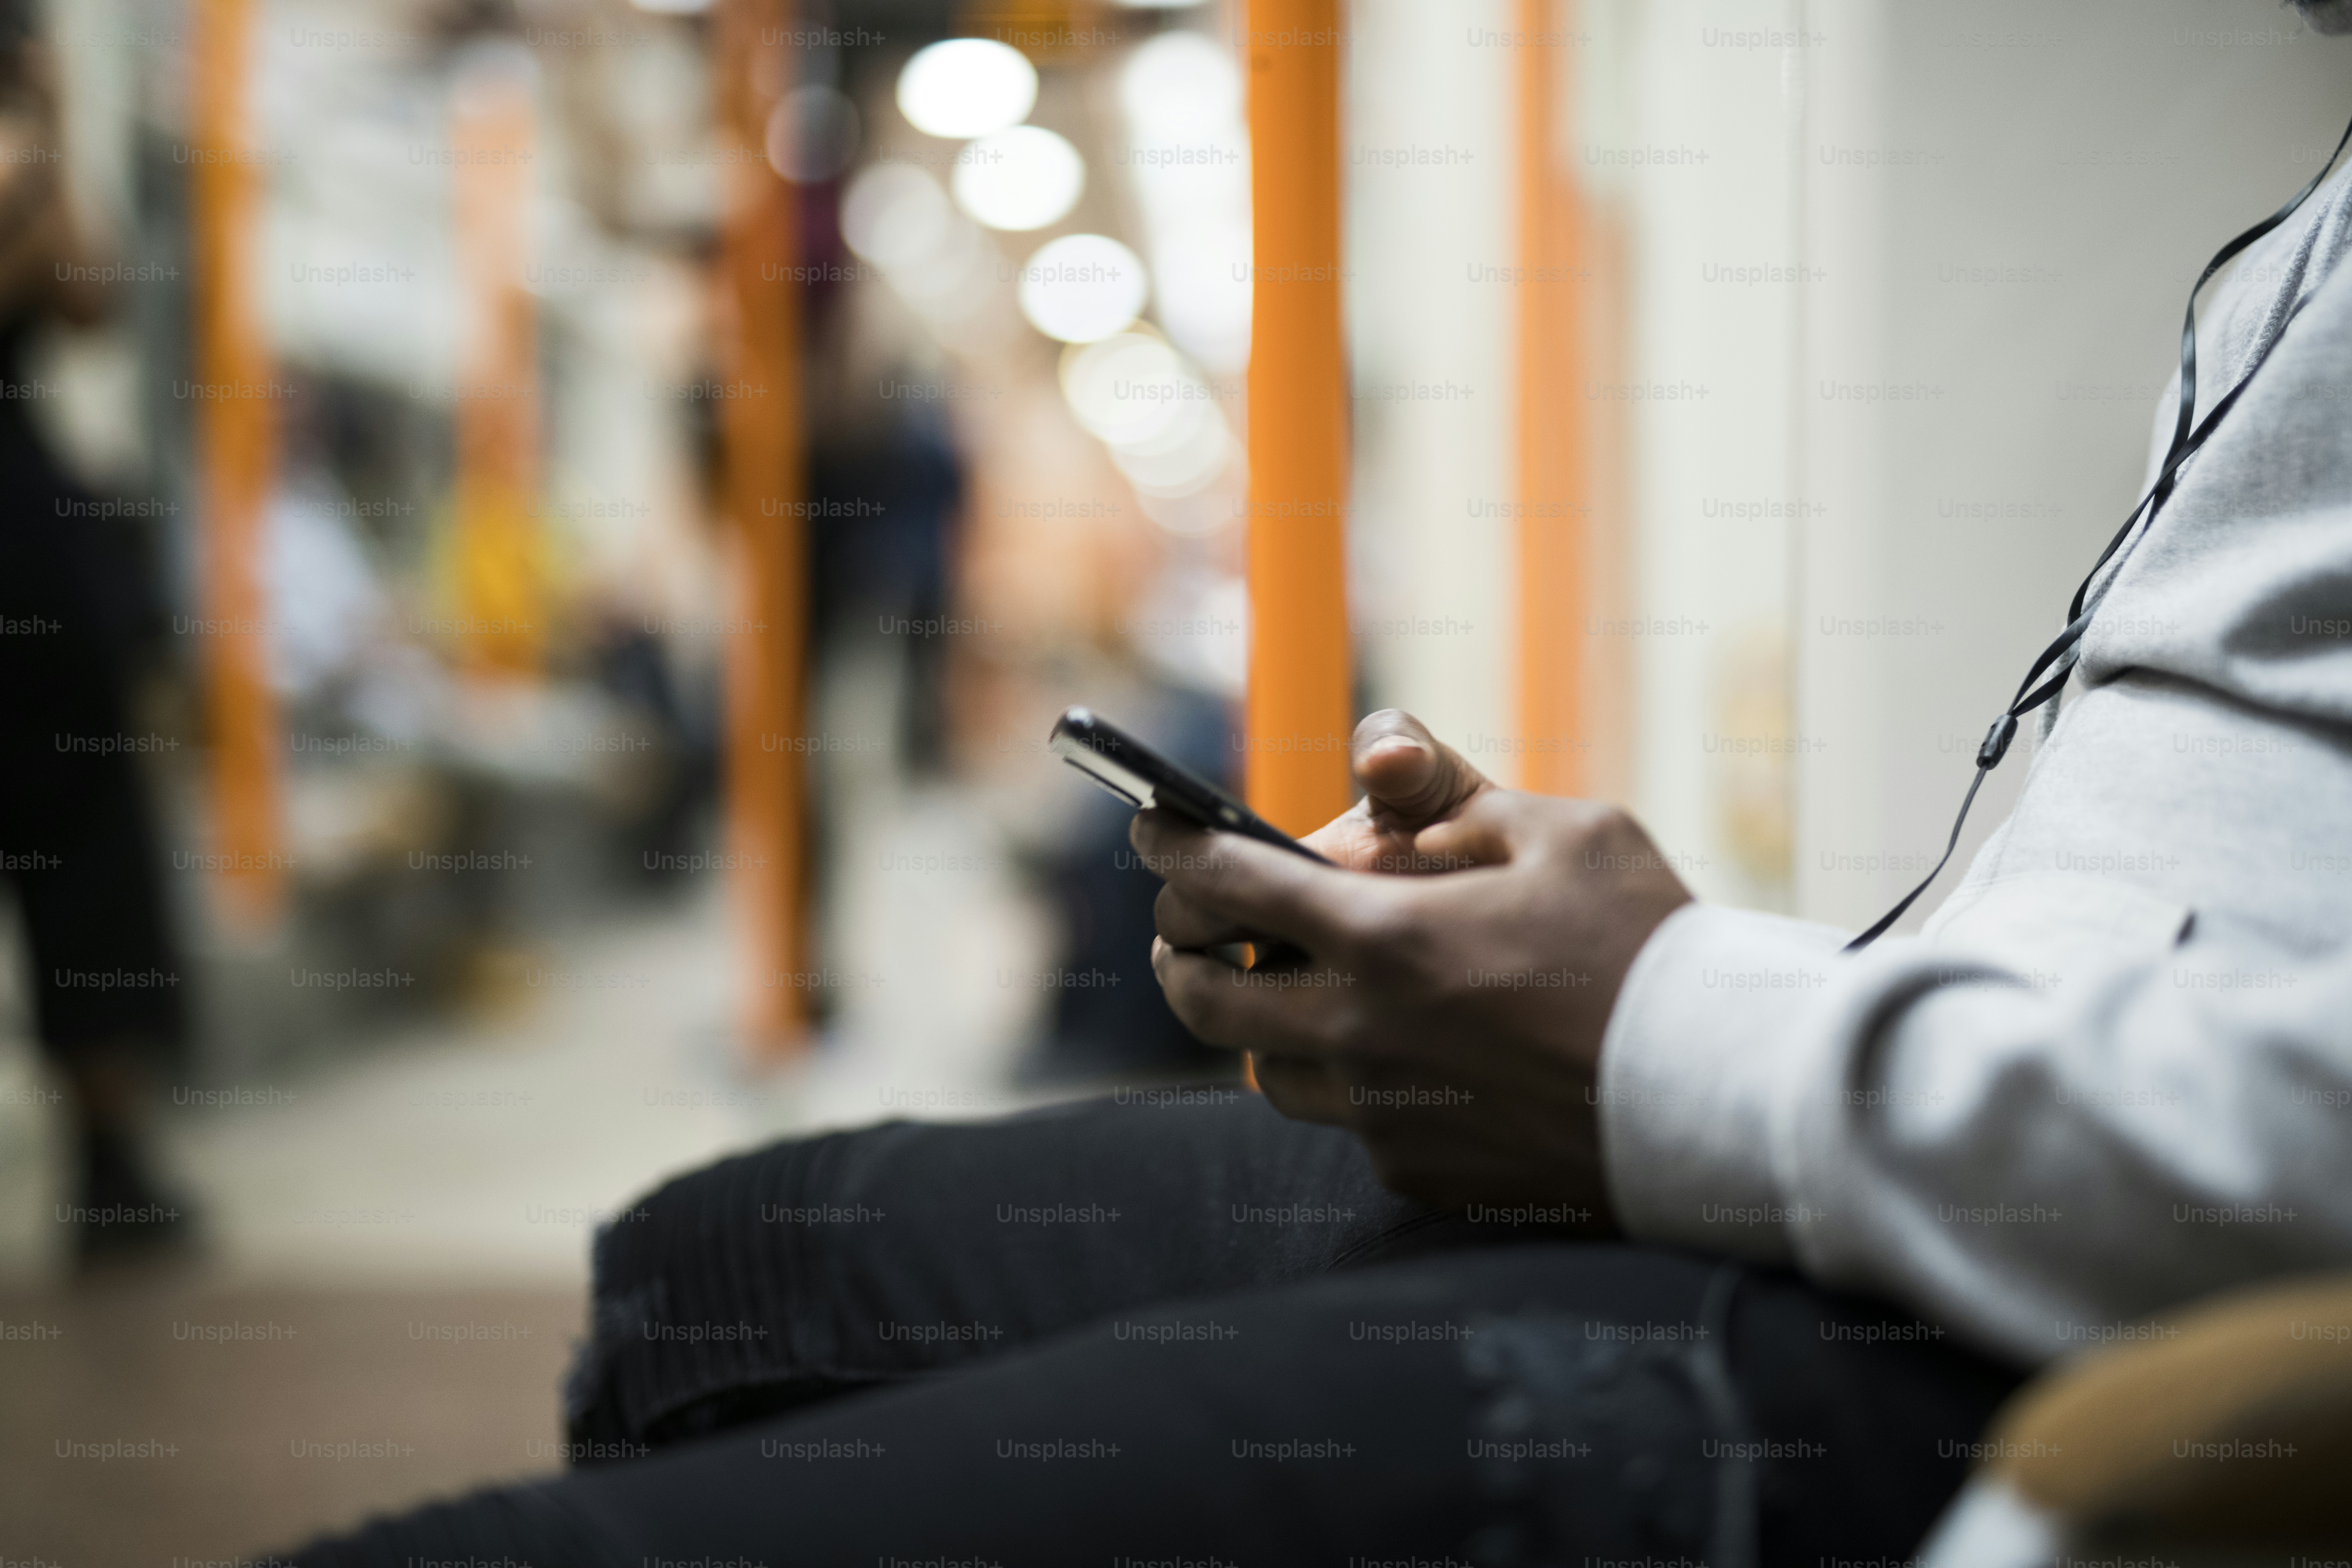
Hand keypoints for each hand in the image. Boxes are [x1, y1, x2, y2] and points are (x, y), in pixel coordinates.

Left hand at [1137, 711, 1693, 1219]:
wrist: (1718, 1094)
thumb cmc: (1646, 946)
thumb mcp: (1564, 832)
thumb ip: (1454, 793)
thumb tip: (1378, 768)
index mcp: (1385, 939)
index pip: (1228, 884)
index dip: (1175, 848)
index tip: (1152, 826)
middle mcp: (1361, 1034)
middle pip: (1204, 999)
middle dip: (1180, 952)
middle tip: (1188, 930)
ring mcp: (1383, 1113)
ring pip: (1266, 1071)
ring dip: (1260, 1026)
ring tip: (1287, 990)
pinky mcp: (1417, 1171)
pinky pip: (1346, 1123)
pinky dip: (1346, 1083)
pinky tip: (1392, 1055)